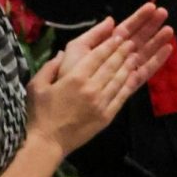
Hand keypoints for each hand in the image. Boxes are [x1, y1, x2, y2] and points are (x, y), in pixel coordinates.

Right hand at [30, 5, 172, 149]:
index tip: (120, 33)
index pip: (98, 55)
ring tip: (139, 50)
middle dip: (125, 48)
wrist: (46, 143)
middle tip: (134, 38)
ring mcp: (102, 101)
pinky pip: (123, 94)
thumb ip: (51, 66)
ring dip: (131, 62)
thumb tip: (62, 52)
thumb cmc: (39, 113)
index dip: (110, 43)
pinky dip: (132, 81)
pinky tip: (138, 72)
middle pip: (113, 63)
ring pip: (121, 76)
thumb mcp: (37, 85)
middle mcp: (91, 87)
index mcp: (74, 77)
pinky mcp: (108, 114)